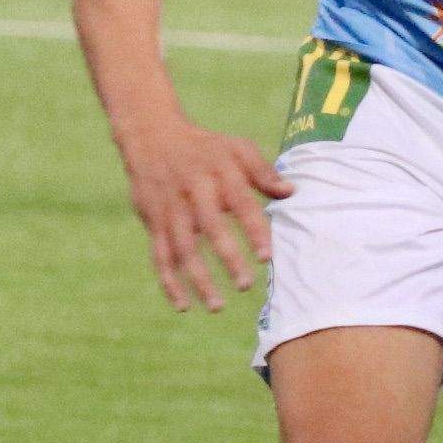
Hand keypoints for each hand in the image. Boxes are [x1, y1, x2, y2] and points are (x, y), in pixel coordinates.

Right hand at [115, 115, 292, 311]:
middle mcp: (193, 193)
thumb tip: (291, 192)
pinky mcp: (153, 223)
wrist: (151, 136)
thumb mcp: (236, 148)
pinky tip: (184, 306)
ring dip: (198, 279)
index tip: (266, 257)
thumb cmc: (205, 148)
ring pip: (182, 249)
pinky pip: (160, 256)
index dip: (253, 230)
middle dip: (227, 258)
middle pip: (210, 228)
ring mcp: (171, 210)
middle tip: (246, 285)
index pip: (240, 204)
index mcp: (219, 174)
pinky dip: (169, 283)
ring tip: (218, 306)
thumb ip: (263, 171)